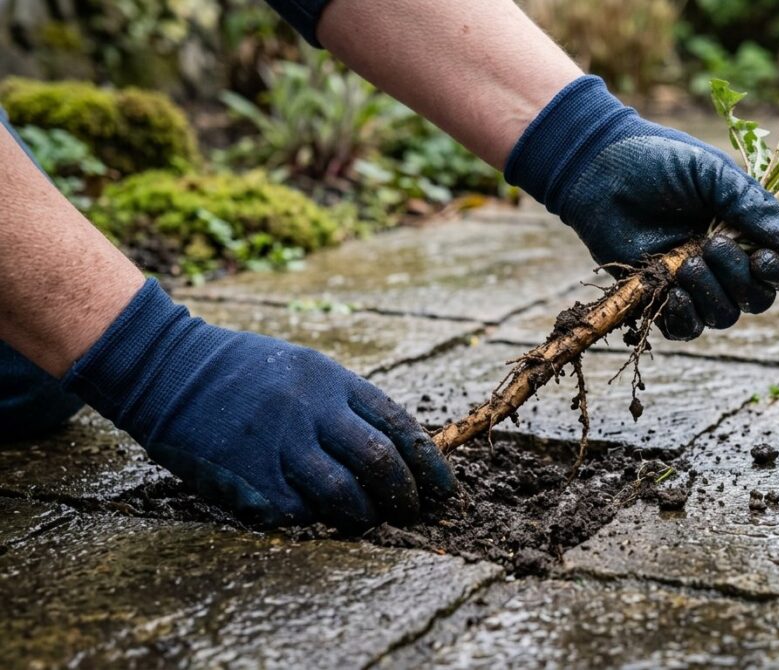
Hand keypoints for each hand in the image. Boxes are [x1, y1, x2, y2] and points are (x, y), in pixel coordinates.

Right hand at [63, 279, 455, 530]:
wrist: (169, 370)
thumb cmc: (246, 373)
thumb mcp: (306, 369)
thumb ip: (348, 405)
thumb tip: (398, 451)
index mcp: (332, 380)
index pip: (400, 426)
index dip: (431, 464)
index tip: (445, 490)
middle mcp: (312, 410)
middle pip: (379, 463)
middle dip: (405, 495)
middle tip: (412, 513)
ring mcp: (279, 444)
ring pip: (344, 494)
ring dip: (363, 515)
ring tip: (367, 520)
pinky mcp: (248, 476)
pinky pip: (297, 511)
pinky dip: (313, 518)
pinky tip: (313, 514)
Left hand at [504, 76, 778, 340]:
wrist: (600, 171)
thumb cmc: (660, 164)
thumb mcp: (712, 175)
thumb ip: (752, 206)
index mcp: (748, 232)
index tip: (763, 259)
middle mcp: (727, 263)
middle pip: (758, 299)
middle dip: (740, 279)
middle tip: (712, 244)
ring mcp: (694, 283)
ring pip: (723, 316)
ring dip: (712, 295)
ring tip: (687, 263)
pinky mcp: (661, 298)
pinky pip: (686, 329)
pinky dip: (686, 317)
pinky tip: (675, 293)